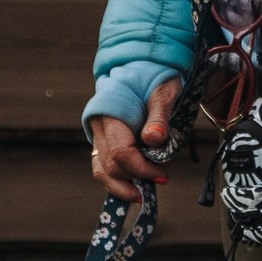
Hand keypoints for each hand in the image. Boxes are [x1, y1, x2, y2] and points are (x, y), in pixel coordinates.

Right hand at [90, 78, 183, 205]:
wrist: (141, 67)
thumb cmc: (154, 78)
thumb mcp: (163, 91)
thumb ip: (158, 115)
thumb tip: (153, 140)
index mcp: (110, 112)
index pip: (120, 152)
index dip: (141, 169)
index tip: (163, 175)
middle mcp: (98, 126)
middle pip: (109, 166)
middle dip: (135, 178)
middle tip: (161, 178)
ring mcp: (98, 134)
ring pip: (100, 170)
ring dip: (122, 186)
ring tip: (143, 193)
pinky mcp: (102, 141)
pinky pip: (103, 166)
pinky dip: (117, 180)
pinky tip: (134, 186)